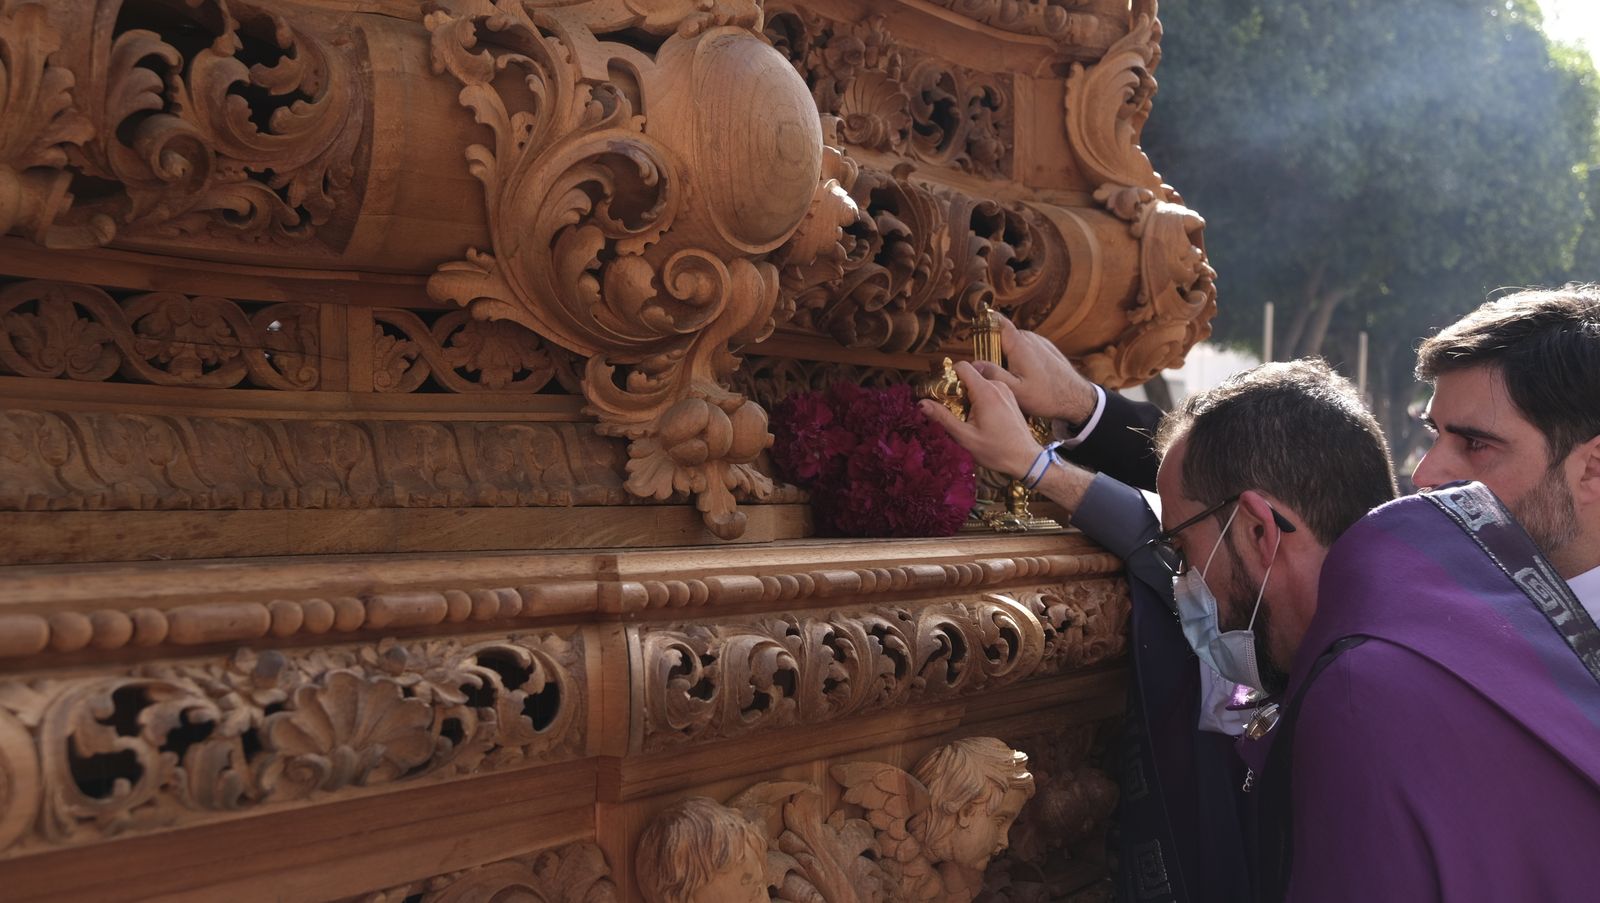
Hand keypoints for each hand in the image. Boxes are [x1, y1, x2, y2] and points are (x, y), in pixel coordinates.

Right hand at [919, 361, 1041, 478]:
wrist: (1026, 459)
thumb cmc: (997, 451)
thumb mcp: (965, 437)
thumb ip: (943, 418)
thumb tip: (922, 404)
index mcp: (986, 392)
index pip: (962, 367)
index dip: (948, 376)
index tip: (941, 392)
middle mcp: (997, 386)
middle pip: (970, 375)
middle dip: (957, 389)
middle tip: (951, 410)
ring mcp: (1005, 391)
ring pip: (979, 383)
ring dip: (968, 395)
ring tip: (966, 417)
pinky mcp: (1010, 397)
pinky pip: (989, 389)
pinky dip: (980, 398)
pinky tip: (980, 418)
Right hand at [969, 315, 1097, 423]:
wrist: (1076, 398)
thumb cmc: (1046, 397)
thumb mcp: (1015, 391)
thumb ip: (993, 375)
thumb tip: (974, 363)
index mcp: (1019, 344)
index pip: (996, 321)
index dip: (982, 322)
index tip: (972, 326)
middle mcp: (1030, 338)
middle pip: (1002, 337)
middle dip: (993, 350)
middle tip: (990, 372)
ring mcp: (1039, 342)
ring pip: (1014, 344)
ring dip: (1007, 357)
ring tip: (1010, 378)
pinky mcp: (1046, 349)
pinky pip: (1026, 349)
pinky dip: (1020, 359)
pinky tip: (1025, 378)